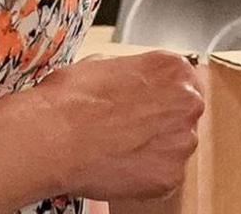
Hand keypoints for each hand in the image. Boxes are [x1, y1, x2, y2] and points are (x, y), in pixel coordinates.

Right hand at [28, 50, 204, 199]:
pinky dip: (144, 177)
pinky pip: (163, 177)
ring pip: (174, 147)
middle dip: (159, 124)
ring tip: (118, 150)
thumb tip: (130, 81)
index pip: (181, 85)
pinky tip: (118, 168)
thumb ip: (133, 74)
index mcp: (174, 70)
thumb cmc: (70, 100)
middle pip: (182, 115)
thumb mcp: (104, 64)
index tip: (147, 108)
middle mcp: (188, 102)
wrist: (52, 137)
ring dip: (154, 151)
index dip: (160, 99)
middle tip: (129, 132)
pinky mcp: (170, 175)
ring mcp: (182, 140)